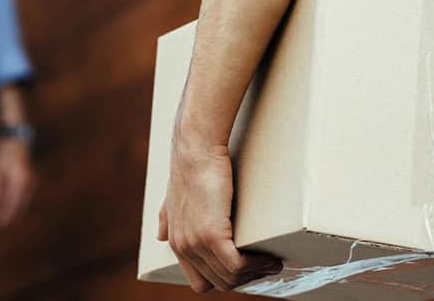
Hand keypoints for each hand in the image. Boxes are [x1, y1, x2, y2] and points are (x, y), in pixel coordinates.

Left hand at [0, 137, 34, 227]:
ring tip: (10, 214)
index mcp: (20, 181)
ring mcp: (31, 176)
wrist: (14, 131)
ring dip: (17, 207)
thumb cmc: (3, 149)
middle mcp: (29, 180)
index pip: (12, 204)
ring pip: (25, 197)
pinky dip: (20, 197)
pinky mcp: (30, 171)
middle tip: (3, 224)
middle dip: (12, 214)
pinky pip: (26, 190)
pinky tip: (15, 198)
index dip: (5, 215)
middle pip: (21, 203)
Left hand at [158, 141, 282, 292]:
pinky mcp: (211, 235)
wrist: (196, 150)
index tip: (245, 269)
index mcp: (176, 242)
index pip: (201, 281)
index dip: (225, 279)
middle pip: (219, 282)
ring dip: (255, 273)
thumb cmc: (190, 167)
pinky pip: (236, 265)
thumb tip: (160, 233)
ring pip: (230, 276)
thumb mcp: (171, 198)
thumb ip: (166, 218)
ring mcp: (196, 243)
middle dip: (245, 279)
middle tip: (266, 268)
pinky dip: (256, 265)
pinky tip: (269, 258)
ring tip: (273, 263)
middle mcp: (183, 247)